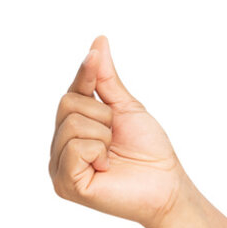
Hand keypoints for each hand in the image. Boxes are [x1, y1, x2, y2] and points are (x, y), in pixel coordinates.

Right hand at [49, 36, 189, 226]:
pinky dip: (96, 153)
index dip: (85, 73)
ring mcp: (59, 167)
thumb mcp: (126, 107)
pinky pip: (73, 149)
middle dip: (102, 116)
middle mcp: (61, 147)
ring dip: (102, 136)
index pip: (71, 92)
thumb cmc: (149, 151)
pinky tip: (105, 168)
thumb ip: (105, 78)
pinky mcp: (65, 184)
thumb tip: (98, 42)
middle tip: (116, 138)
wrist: (167, 185)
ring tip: (111, 156)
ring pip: (71, 125)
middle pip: (67, 104)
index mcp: (72, 129)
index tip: (95, 56)